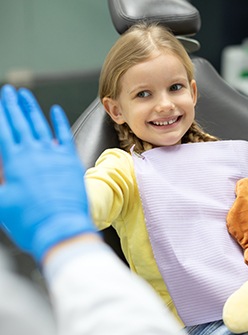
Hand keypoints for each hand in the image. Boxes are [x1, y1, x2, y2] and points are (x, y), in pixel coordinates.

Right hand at [0, 85, 96, 261]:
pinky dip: (60, 122)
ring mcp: (54, 155)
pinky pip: (65, 136)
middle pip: (21, 124)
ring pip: (41, 125)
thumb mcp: (1, 203)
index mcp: (14, 162)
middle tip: (9, 91)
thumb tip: (1, 166)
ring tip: (26, 96)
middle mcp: (33, 153)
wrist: (61, 228)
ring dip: (32, 109)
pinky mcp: (70, 160)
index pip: (3, 131)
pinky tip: (56, 111)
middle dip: (12, 106)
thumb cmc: (29, 220)